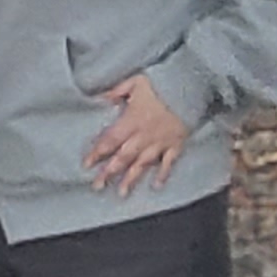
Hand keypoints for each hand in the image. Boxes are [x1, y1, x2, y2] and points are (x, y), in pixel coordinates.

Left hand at [84, 72, 189, 194]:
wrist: (190, 88)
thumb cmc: (161, 84)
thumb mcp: (135, 82)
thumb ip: (116, 91)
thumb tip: (98, 98)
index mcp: (132, 120)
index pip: (110, 140)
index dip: (97, 153)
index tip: (86, 165)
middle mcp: (144, 135)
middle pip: (123, 157)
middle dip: (109, 172)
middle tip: (97, 186)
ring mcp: (160, 142)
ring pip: (143, 163)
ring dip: (131, 178)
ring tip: (121, 193)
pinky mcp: (176, 145)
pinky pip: (168, 162)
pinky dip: (163, 174)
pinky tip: (156, 186)